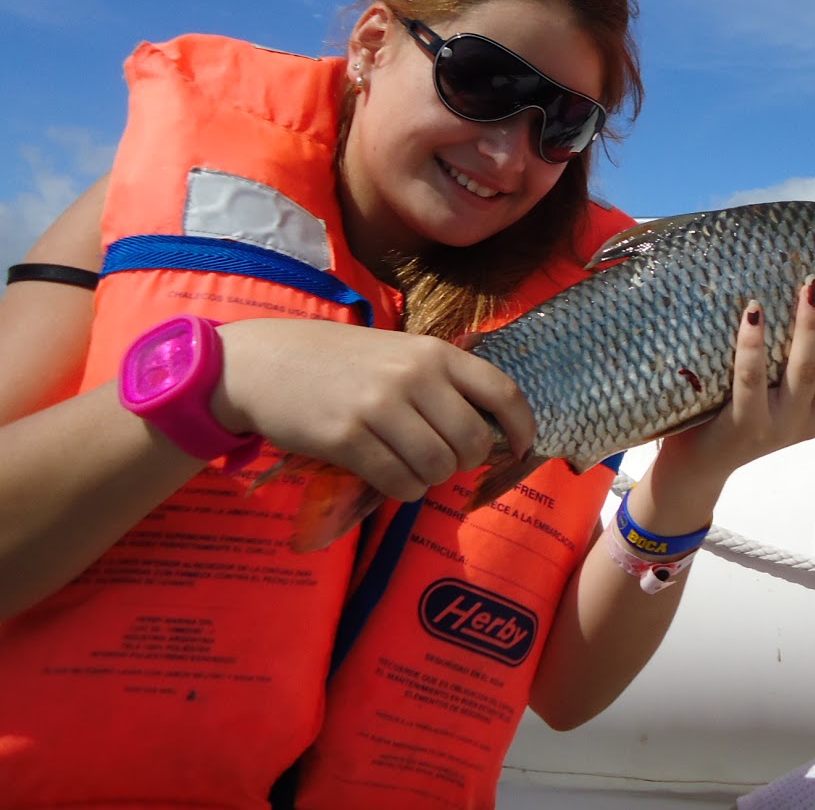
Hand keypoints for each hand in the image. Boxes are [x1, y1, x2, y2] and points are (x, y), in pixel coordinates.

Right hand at [212, 318, 536, 500]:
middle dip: (464, 462)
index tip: (521, 449)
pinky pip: (398, 482)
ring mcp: (379, 406)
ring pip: (437, 467)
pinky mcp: (346, 439)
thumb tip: (491, 430)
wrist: (264, 364)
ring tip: (412, 468)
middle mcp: (413, 376)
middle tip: (443, 460)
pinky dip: (402, 490)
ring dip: (431, 480)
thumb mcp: (399, 352)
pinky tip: (390, 477)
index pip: (501, 392)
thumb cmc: (341, 362)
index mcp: (434, 353)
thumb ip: (443, 381)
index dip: (520, 428)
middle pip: (472, 441)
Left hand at [655, 275, 814, 483]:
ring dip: (810, 325)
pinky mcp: (745, 426)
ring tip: (808, 288)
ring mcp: (780, 426)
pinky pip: (751, 379)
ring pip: (806, 371)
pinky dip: (753, 343)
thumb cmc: (741, 411)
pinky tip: (753, 311)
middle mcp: (812, 420)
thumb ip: (804, 363)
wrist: (699, 465)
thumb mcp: (785, 393)